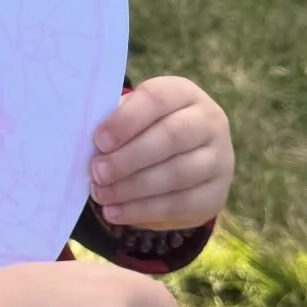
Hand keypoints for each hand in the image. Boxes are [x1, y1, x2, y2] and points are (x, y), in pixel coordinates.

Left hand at [89, 76, 232, 231]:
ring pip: (177, 174)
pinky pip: (180, 204)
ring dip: (132, 188)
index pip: (157, 99)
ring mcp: (218, 159)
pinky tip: (116, 212)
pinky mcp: (215, 194)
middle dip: (128, 158)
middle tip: (96, 172)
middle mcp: (209, 122)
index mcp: (184, 93)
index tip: (98, 141)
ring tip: (101, 194)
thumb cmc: (145, 132)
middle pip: (171, 137)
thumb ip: (114, 125)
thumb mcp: (133, 119)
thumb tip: (87, 146)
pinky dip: (143, 210)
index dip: (126, 120)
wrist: (187, 161)